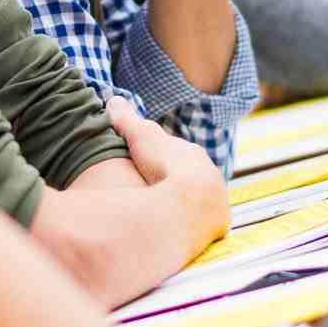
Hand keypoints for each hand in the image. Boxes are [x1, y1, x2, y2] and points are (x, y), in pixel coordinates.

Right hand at [104, 95, 226, 229]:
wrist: (193, 199)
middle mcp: (208, 173)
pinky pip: (196, 219)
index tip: (143, 161)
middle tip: (147, 187)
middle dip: (169, 179)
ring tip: (156, 211)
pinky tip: (168, 226)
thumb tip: (113, 100)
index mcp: (191, 153)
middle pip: (186, 175)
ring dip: (178, 202)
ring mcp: (214, 199)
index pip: (175, 152)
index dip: (157, 155)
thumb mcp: (140, 135)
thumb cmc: (165, 164)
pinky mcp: (214, 223)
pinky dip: (183, 221)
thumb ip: (126, 119)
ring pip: (193, 197)